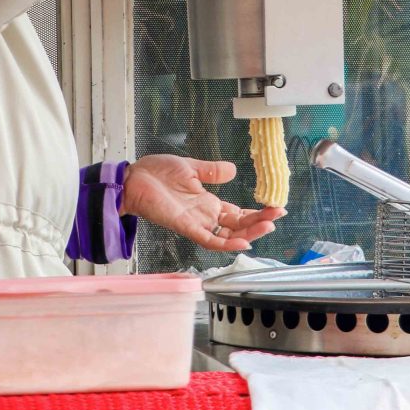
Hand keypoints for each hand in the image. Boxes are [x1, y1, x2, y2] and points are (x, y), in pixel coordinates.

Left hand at [120, 154, 283, 252]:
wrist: (133, 178)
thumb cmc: (156, 173)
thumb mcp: (191, 167)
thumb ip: (212, 171)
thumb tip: (234, 169)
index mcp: (207, 202)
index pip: (237, 213)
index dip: (256, 213)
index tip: (276, 208)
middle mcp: (205, 215)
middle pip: (238, 225)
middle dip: (258, 223)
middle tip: (277, 217)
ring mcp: (196, 223)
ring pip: (228, 234)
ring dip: (248, 233)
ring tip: (267, 227)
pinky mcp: (185, 226)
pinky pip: (208, 239)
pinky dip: (225, 242)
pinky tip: (242, 242)